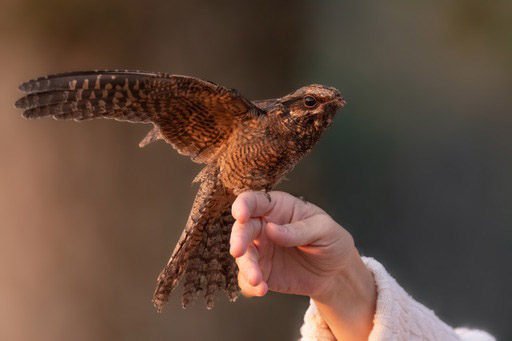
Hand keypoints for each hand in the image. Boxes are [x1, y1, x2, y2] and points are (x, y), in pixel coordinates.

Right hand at [230, 191, 375, 339]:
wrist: (336, 272)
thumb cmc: (331, 240)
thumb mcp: (324, 229)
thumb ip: (299, 230)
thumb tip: (271, 229)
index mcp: (278, 208)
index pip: (254, 201)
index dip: (243, 205)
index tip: (241, 216)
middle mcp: (263, 226)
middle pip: (242, 228)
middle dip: (238, 239)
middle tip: (237, 252)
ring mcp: (260, 250)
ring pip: (243, 255)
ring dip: (246, 267)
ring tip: (257, 280)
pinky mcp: (261, 271)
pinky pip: (247, 278)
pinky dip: (250, 285)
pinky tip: (262, 289)